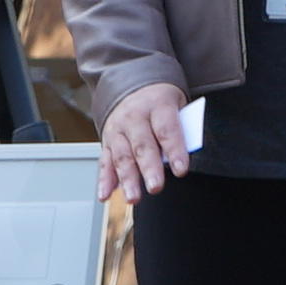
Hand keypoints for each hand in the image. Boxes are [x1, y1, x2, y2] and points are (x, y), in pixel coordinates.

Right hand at [97, 79, 190, 205]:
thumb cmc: (161, 104)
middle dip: (149, 168)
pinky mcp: (107, 141)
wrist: (134, 86)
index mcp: (157, 105)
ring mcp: (118, 129)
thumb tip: (177, 160)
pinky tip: (106, 195)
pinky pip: (105, 162)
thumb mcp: (177, 107)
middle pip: (143, 145)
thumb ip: (179, 131)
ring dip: (127, 179)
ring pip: (122, 156)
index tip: (181, 170)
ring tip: (133, 198)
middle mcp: (134, 117)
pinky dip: (104, 180)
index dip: (174, 150)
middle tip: (156, 187)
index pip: (167, 129)